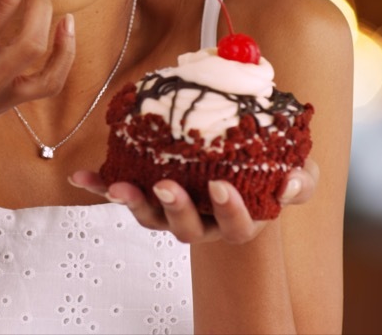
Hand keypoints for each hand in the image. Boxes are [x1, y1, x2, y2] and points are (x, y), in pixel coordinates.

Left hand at [69, 158, 318, 244]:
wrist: (243, 153)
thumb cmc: (272, 169)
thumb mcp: (300, 171)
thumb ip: (301, 179)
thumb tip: (292, 183)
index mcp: (238, 219)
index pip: (236, 226)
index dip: (229, 210)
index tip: (221, 187)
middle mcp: (202, 222)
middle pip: (186, 228)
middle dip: (175, 209)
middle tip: (167, 186)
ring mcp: (171, 210)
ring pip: (151, 216)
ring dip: (132, 202)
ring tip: (118, 186)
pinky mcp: (147, 194)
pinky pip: (121, 193)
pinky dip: (99, 187)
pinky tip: (80, 176)